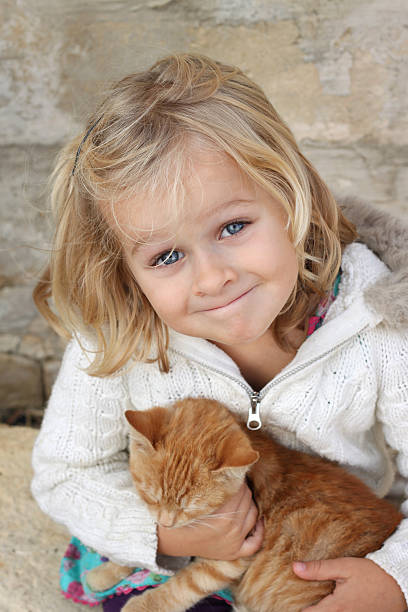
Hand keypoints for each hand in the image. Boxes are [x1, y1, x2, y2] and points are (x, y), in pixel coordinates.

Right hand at [157, 482, 263, 559]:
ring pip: (253, 515)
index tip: (231, 473)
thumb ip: (213, 486)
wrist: (169, 538)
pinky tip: (258, 520)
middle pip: (248, 499)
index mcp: (223, 515)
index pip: (240, 489)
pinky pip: (255, 543)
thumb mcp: (196, 497)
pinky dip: (259, 531)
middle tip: (234, 481)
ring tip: (241, 495)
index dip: (236, 478)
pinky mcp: (234, 552)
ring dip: (250, 503)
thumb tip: (228, 466)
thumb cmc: (181, 512)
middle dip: (242, 488)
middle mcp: (232, 529)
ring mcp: (234, 542)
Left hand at [292, 557, 406, 610]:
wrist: (397, 584)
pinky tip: (333, 603)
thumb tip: (295, 568)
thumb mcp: (344, 567)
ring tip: (319, 600)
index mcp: (337, 608)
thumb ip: (319, 569)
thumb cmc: (371, 574)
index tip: (292, 597)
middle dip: (311, 609)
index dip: (298, 608)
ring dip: (323, 610)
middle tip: (307, 598)